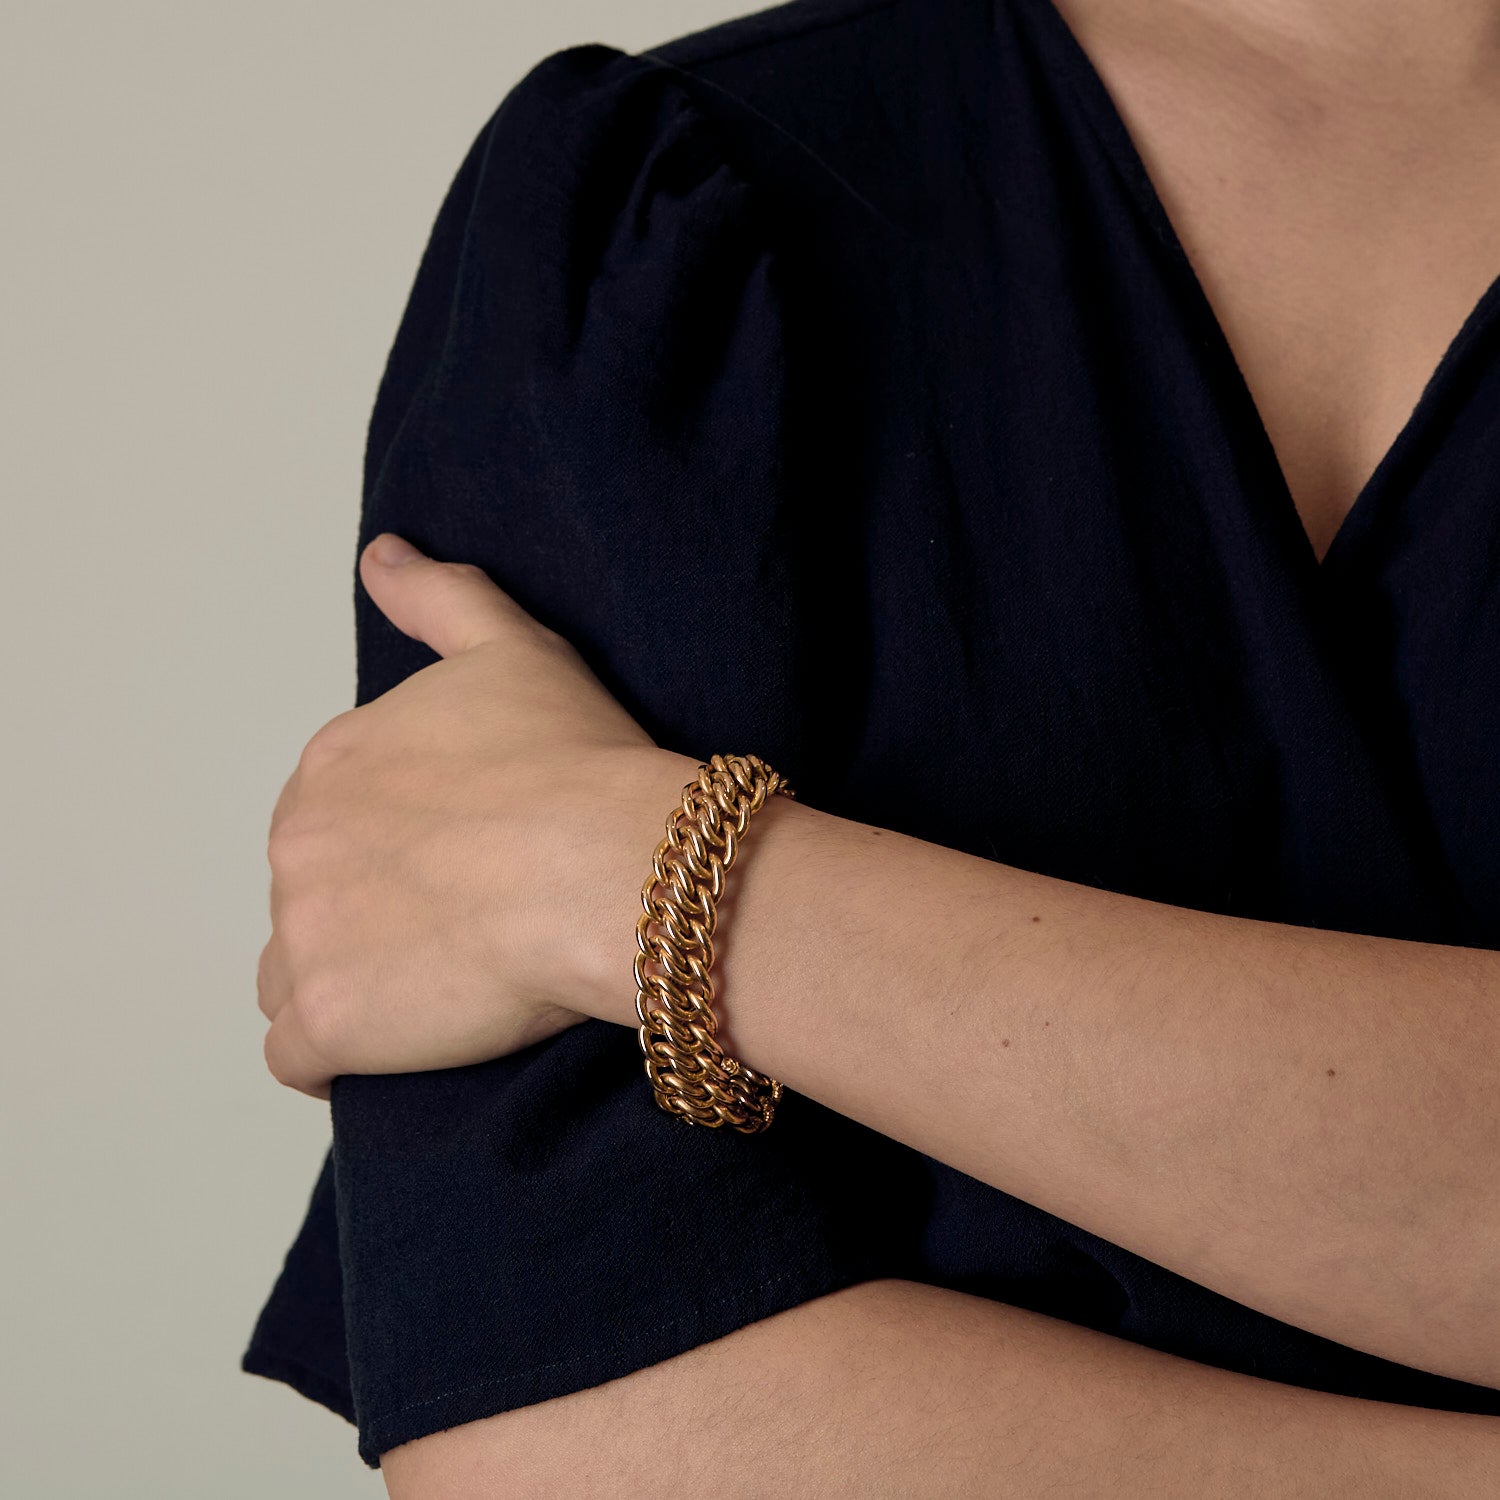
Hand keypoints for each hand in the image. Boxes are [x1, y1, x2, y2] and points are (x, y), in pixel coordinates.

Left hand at [256, 532, 699, 1099]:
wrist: (611, 861)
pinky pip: (299, 1057)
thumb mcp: (515, 647)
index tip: (467, 860)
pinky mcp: (328, 1022)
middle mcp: (296, 840)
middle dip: (369, 912)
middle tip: (464, 923)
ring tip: (435, 986)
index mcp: (334, 761)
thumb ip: (439, 596)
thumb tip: (380, 556)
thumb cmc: (576, 757)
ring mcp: (303, 934)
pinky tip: (403, 1042)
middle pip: (311, 893)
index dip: (400, 844)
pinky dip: (338, 1057)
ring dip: (346, 983)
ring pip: (292, 973)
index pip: (334, 817)